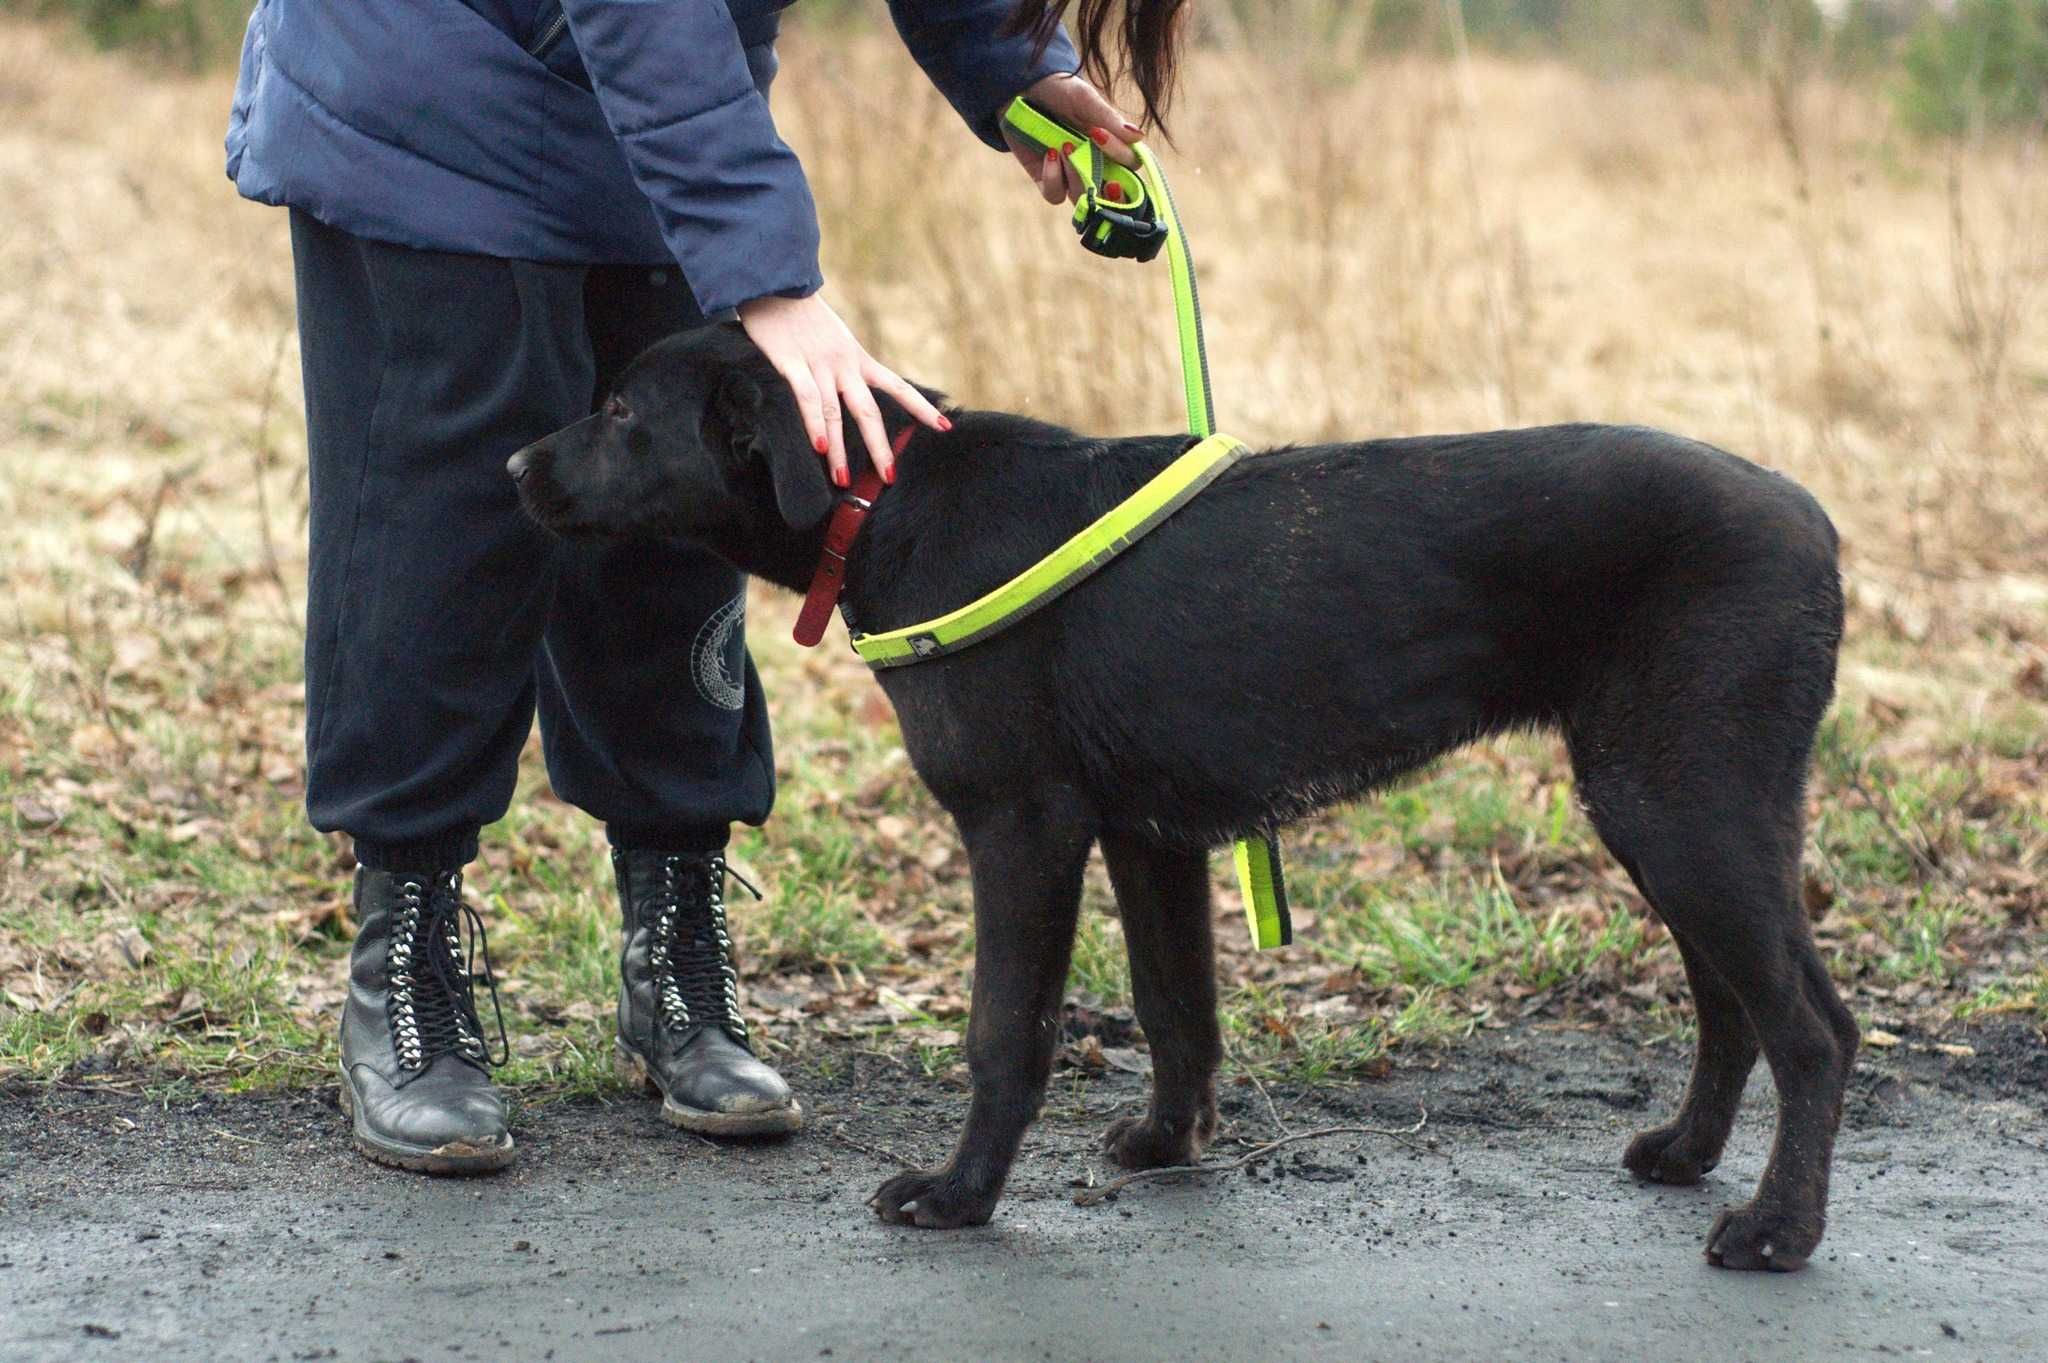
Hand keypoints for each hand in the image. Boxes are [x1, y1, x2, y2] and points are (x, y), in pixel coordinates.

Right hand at [737, 293, 947, 485]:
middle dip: (880, 446)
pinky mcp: (791, 362)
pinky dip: (814, 423)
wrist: (775, 280)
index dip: (921, 407)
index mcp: (857, 358)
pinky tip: (819, 447)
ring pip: (836, 412)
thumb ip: (840, 365)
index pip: (897, 386)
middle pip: (869, 411)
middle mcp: (844, 364)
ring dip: (839, 450)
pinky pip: (807, 397)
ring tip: (843, 480)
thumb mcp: (831, 338)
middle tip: (888, 477)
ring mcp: (819, 364)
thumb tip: (844, 392)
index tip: (945, 427)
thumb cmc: (798, 313)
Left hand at [1003, 72, 1142, 205]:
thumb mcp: (1085, 100)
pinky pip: (1055, 194)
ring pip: (1083, 197)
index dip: (1122, 159)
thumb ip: (1109, 120)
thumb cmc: (1058, 89)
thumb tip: (1139, 137)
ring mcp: (1070, 174)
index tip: (1100, 136)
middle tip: (1099, 174)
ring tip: (1065, 146)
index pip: (1129, 165)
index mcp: (1111, 144)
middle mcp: (1094, 163)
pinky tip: (1050, 154)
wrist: (1020, 87)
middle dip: (1107, 190)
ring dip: (1076, 176)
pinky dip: (1053, 178)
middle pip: (1111, 194)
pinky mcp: (1046, 179)